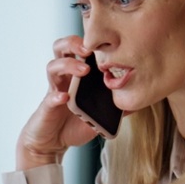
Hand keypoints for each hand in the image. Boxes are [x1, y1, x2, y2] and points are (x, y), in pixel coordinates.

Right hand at [16, 35, 107, 169]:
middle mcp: (63, 78)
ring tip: (83, 71)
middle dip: (73, 43)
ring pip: (52, 67)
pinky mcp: (47, 107)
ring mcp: (54, 90)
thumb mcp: (99, 113)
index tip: (104, 41)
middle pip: (60, 49)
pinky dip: (57, 96)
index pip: (78, 49)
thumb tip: (137, 100)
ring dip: (68, 65)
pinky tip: (65, 97)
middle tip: (88, 49)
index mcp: (76, 75)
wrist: (53, 144)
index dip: (87, 40)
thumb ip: (114, 105)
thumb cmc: (74, 124)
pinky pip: (49, 98)